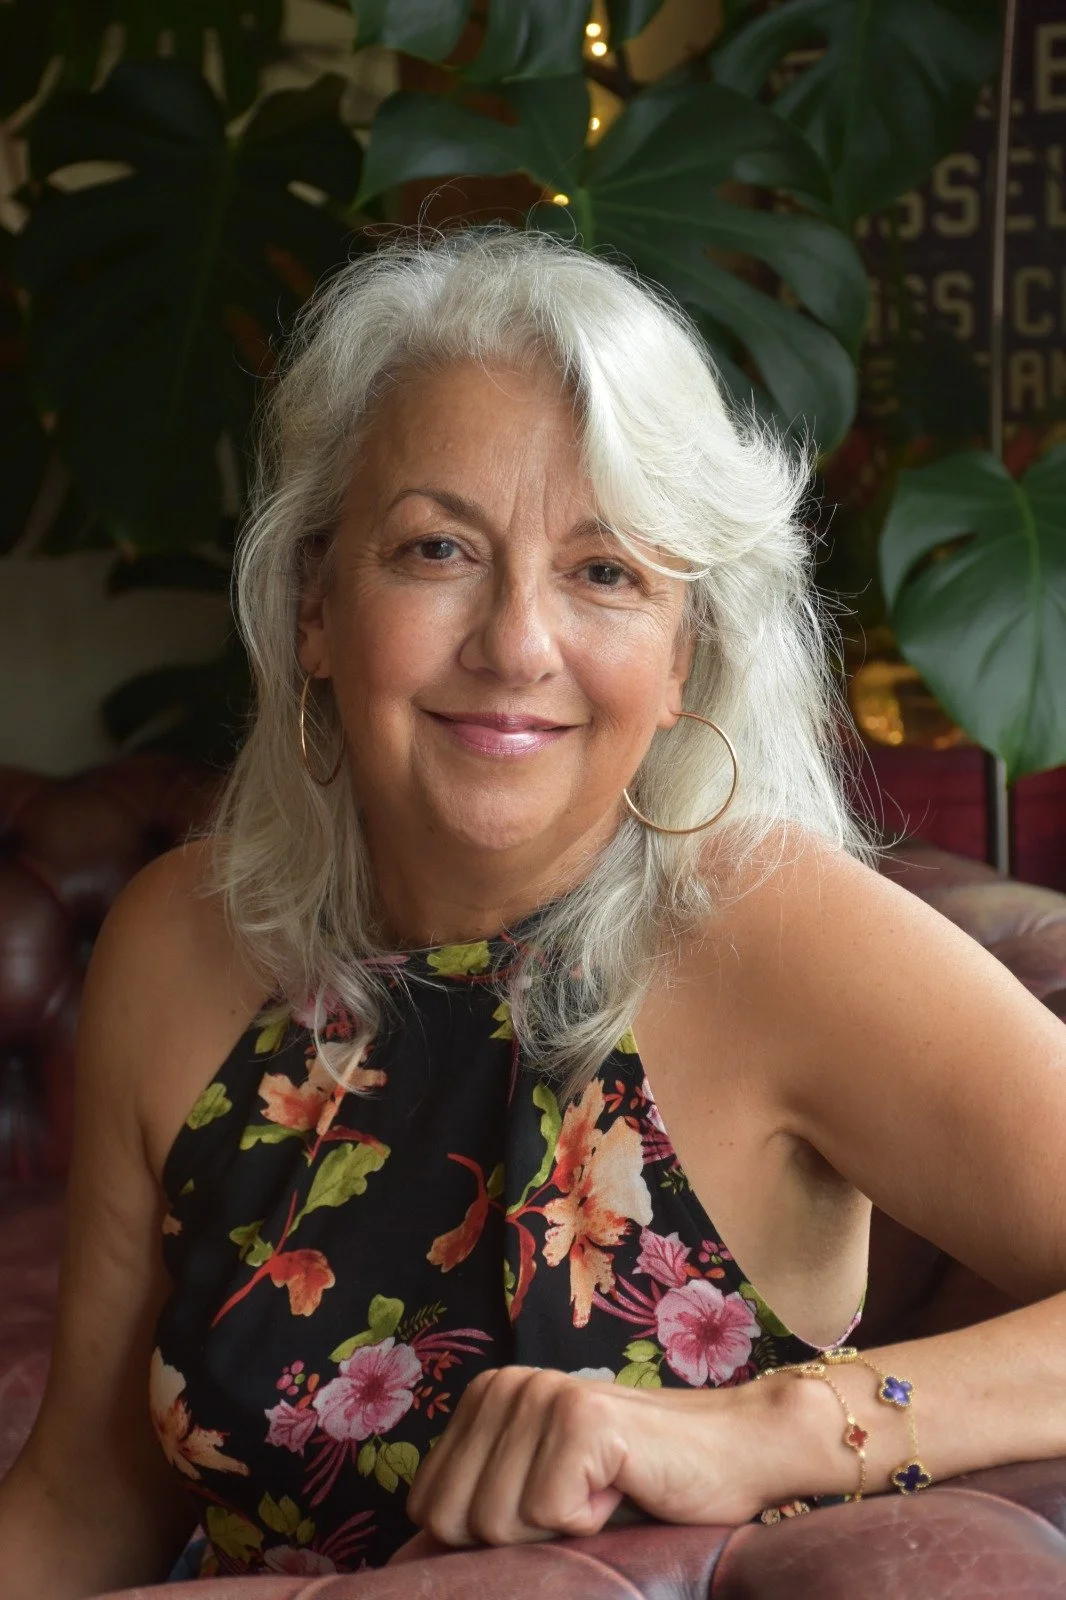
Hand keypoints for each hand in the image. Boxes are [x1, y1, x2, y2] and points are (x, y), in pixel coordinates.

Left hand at [404, 1365, 779, 1549]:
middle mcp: (505, 1384)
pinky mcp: (581, 1418)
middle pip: (457, 1520)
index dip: (486, 1538)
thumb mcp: (539, 1492)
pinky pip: (549, 1514)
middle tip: (578, 1502)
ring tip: (602, 1491)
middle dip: (520, 1537)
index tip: (548, 1509)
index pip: (428, 1507)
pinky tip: (622, 1487)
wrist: (733, 1456)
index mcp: (485, 1397)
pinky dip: (592, 1523)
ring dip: (559, 1532)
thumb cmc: (637, 1489)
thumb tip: (403, 1568)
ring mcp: (541, 1394)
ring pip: (498, 1523)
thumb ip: (479, 1504)